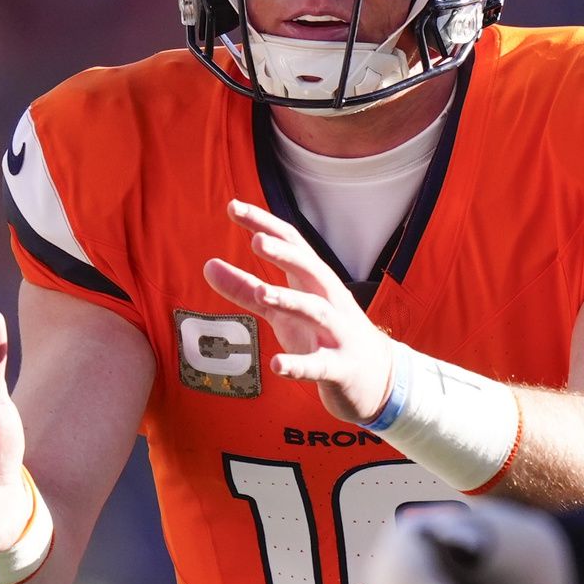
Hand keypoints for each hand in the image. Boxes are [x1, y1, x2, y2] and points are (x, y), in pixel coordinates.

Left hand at [203, 199, 392, 423]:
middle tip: (256, 241)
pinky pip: (319, 365)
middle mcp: (330, 299)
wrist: (376, 377)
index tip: (233, 206)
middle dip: (285, 254)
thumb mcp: (282, 311)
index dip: (264, 224)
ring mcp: (338, 333)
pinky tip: (277, 366)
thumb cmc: (323, 336)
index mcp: (315, 280)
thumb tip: (207, 265)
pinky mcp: (339, 367)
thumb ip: (245, 288)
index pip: (291, 243)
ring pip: (315, 310)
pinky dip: (299, 366)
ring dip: (290, 300)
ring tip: (260, 293)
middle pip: (309, 268)